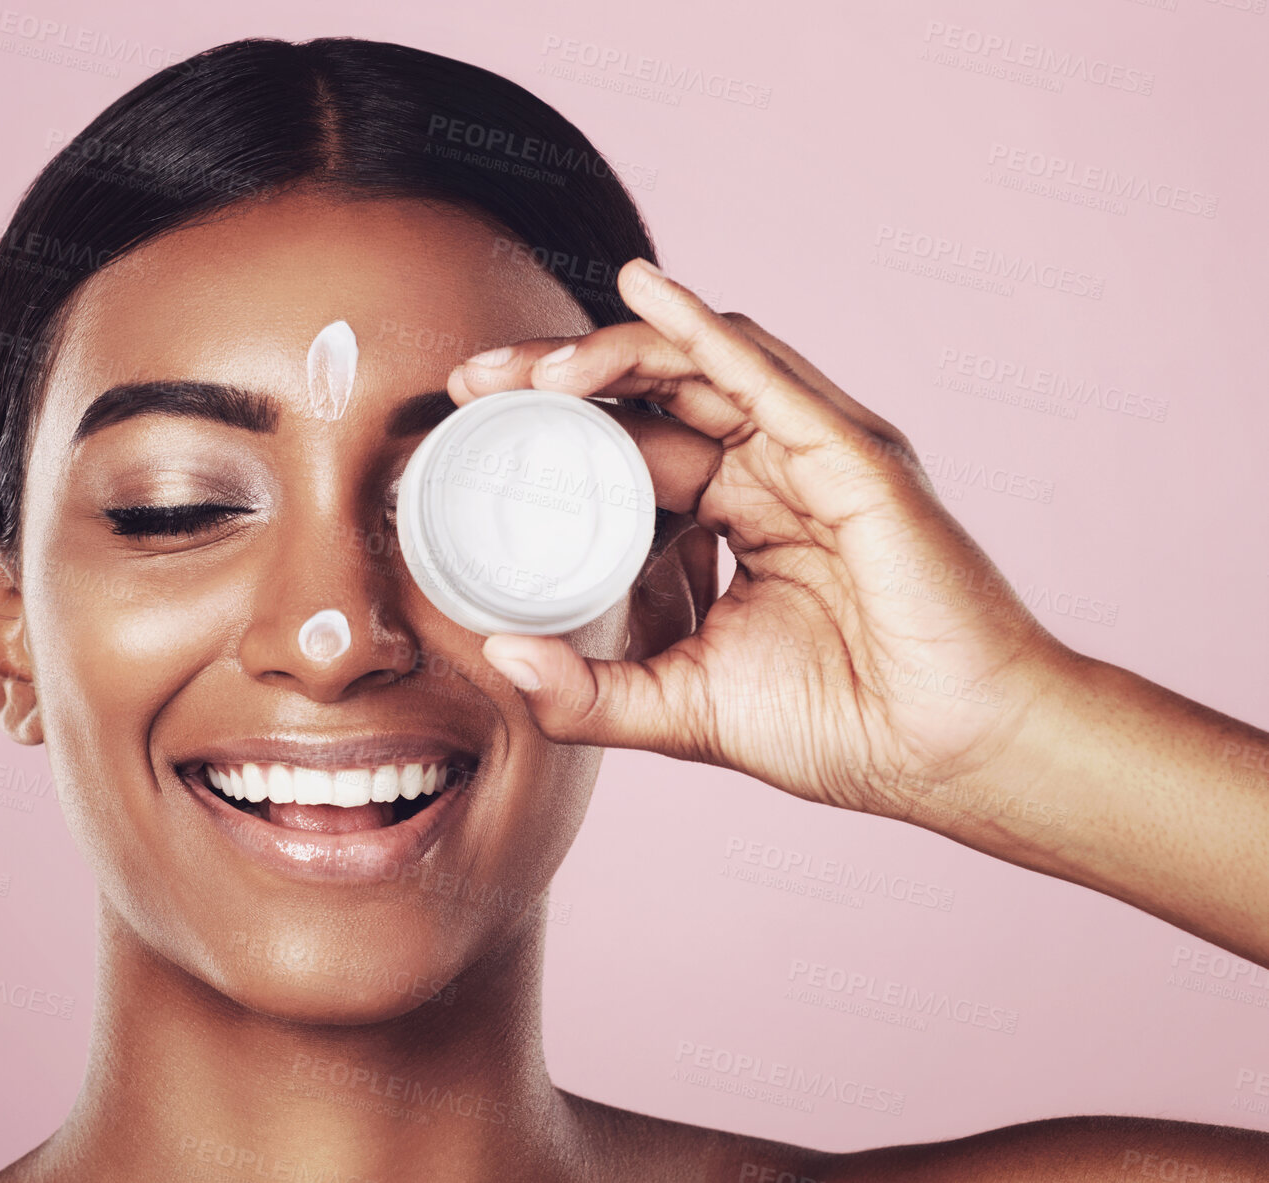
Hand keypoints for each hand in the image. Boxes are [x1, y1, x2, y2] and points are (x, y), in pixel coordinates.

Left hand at [446, 258, 1075, 818]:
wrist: (948, 755)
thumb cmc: (840, 729)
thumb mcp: (680, 709)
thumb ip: (588, 692)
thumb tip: (497, 657)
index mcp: (733, 520)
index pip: (631, 448)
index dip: (554, 432)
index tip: (473, 432)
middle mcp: (768, 473)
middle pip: (651, 394)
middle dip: (557, 380)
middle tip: (473, 382)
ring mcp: (811, 455)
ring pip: (697, 366)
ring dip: (607, 354)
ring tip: (527, 370)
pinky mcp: (851, 454)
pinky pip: (763, 372)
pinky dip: (697, 327)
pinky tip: (638, 286)